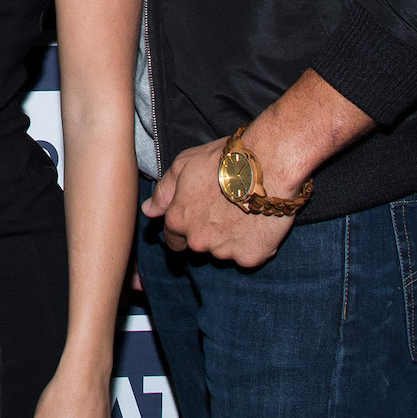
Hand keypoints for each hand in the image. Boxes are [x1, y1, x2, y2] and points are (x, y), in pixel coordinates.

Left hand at [142, 138, 294, 266]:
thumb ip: (164, 191)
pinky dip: (254, 244)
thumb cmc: (224, 160)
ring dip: (231, 239)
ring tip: (245, 212)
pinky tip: (260, 223)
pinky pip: (249, 255)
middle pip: (199, 245)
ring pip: (225, 252)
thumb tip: (149, 211)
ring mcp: (224, 252)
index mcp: (178, 220)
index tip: (197, 220)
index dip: (183, 231)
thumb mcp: (184, 165)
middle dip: (209, 233)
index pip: (173, 240)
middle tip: (225, 210)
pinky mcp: (250, 257)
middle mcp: (198, 241)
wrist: (267, 165)